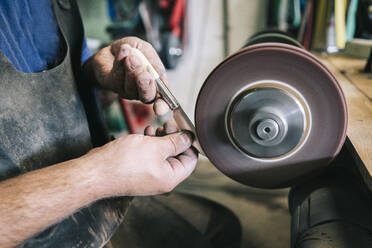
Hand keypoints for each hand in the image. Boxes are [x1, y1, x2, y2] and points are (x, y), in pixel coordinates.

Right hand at [83, 122, 197, 196]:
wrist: (95, 172)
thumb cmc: (122, 163)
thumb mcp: (155, 146)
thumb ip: (175, 142)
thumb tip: (189, 138)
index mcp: (170, 178)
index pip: (191, 160)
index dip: (190, 142)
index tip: (185, 128)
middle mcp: (161, 179)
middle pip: (177, 156)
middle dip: (174, 138)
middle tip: (169, 124)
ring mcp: (149, 176)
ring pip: (162, 154)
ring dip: (161, 139)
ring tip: (156, 127)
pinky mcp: (137, 171)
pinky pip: (150, 156)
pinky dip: (150, 144)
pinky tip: (146, 133)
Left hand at [86, 36, 169, 114]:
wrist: (113, 49)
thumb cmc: (133, 52)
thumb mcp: (146, 50)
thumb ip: (152, 59)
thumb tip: (156, 69)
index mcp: (155, 84)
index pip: (162, 99)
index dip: (162, 105)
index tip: (159, 107)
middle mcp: (141, 91)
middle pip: (147, 97)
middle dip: (146, 87)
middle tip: (144, 75)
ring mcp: (126, 90)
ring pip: (130, 87)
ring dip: (132, 70)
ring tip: (132, 57)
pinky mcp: (111, 84)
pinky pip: (117, 76)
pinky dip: (120, 61)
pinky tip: (124, 50)